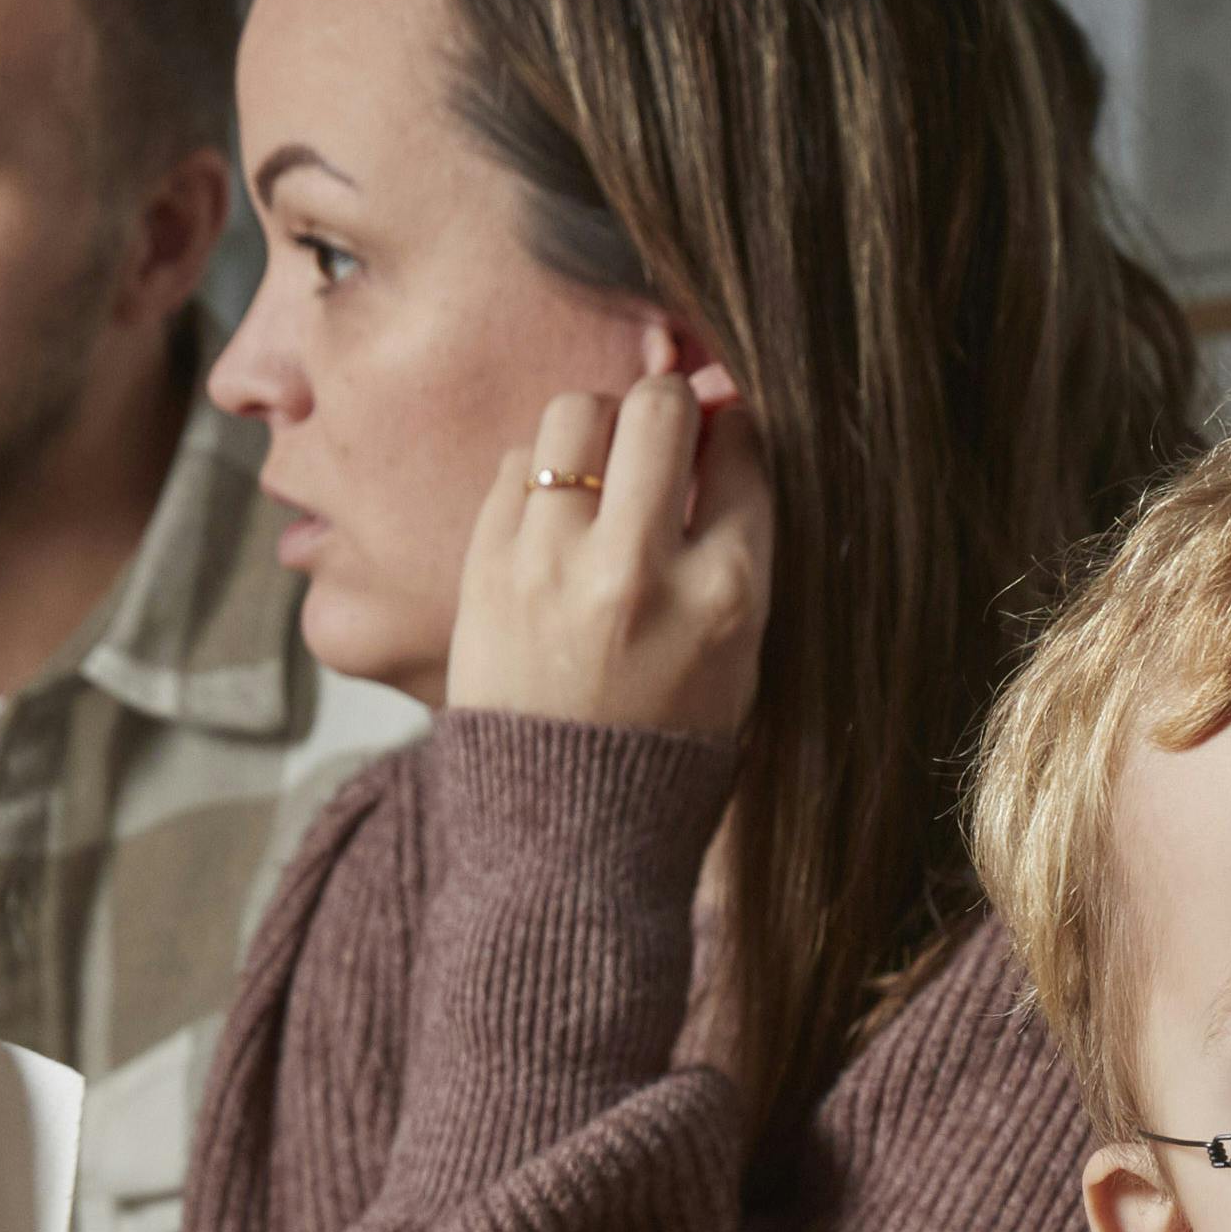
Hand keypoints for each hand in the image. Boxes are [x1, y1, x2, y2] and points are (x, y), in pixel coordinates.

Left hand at [444, 323, 773, 746]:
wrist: (566, 826)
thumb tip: (723, 418)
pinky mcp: (486, 566)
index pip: (744, 451)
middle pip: (659, 407)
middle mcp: (638, 570)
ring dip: (600, 425)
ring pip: (578, 413)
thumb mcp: (739, 651)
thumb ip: (738, 539)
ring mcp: (552, 564)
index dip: (737, 433)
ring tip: (605, 469)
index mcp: (724, 597)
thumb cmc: (669, 737)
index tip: (725, 445)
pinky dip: (545, 473)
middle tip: (666, 435)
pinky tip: (558, 514)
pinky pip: (519, 463)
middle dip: (670, 406)